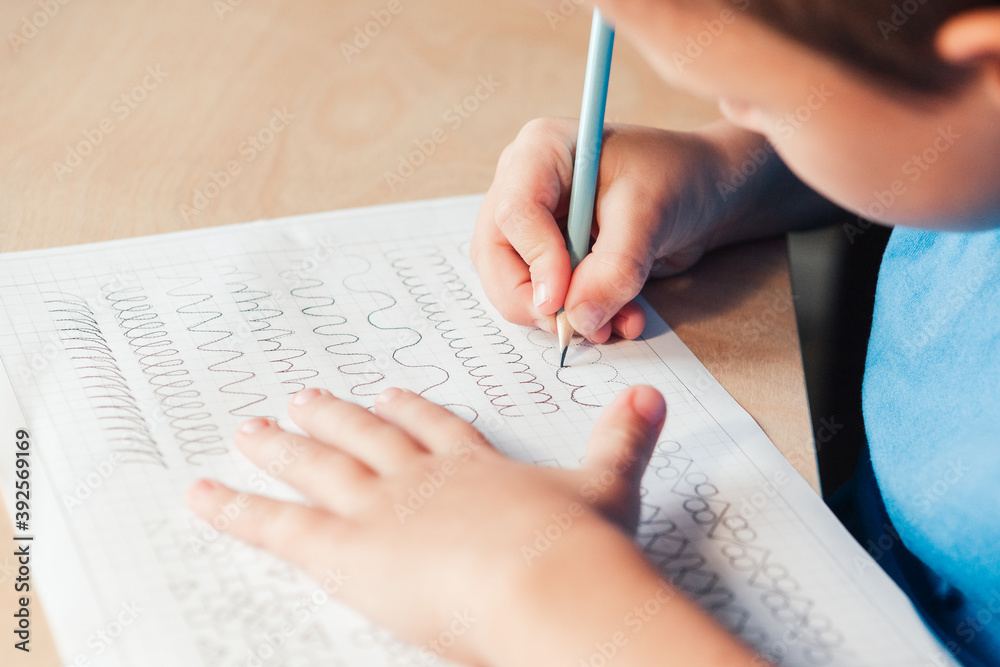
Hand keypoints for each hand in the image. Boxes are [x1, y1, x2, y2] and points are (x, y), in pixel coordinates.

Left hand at [187, 384, 666, 665]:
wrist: (549, 581)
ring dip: (280, 446)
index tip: (389, 393)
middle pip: (365, 437)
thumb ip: (624, 439)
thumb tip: (653, 397)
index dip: (409, 409)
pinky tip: (201, 493)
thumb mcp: (608, 486)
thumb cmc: (578, 547)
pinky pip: (277, 524)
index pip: (433, 428)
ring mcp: (379, 506)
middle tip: (302, 397)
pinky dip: (234, 507)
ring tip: (249, 427)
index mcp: (474, 467)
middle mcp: (419, 477)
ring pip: (317, 466)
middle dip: (332, 417)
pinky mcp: (346, 548)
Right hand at [470, 118, 733, 342]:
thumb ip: (615, 268)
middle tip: (577, 327)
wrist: (703, 193)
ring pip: (512, 285)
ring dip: (561, 317)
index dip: (536, 261)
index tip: (562, 301)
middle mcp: (523, 186)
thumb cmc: (676, 178)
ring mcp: (531, 224)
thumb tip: (579, 318)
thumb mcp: (651, 215)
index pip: (514, 212)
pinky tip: (619, 321)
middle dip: (535, 301)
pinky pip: (542, 300)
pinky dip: (578, 319)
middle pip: (496, 256)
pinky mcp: (546, 257)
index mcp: (540, 151)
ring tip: (614, 324)